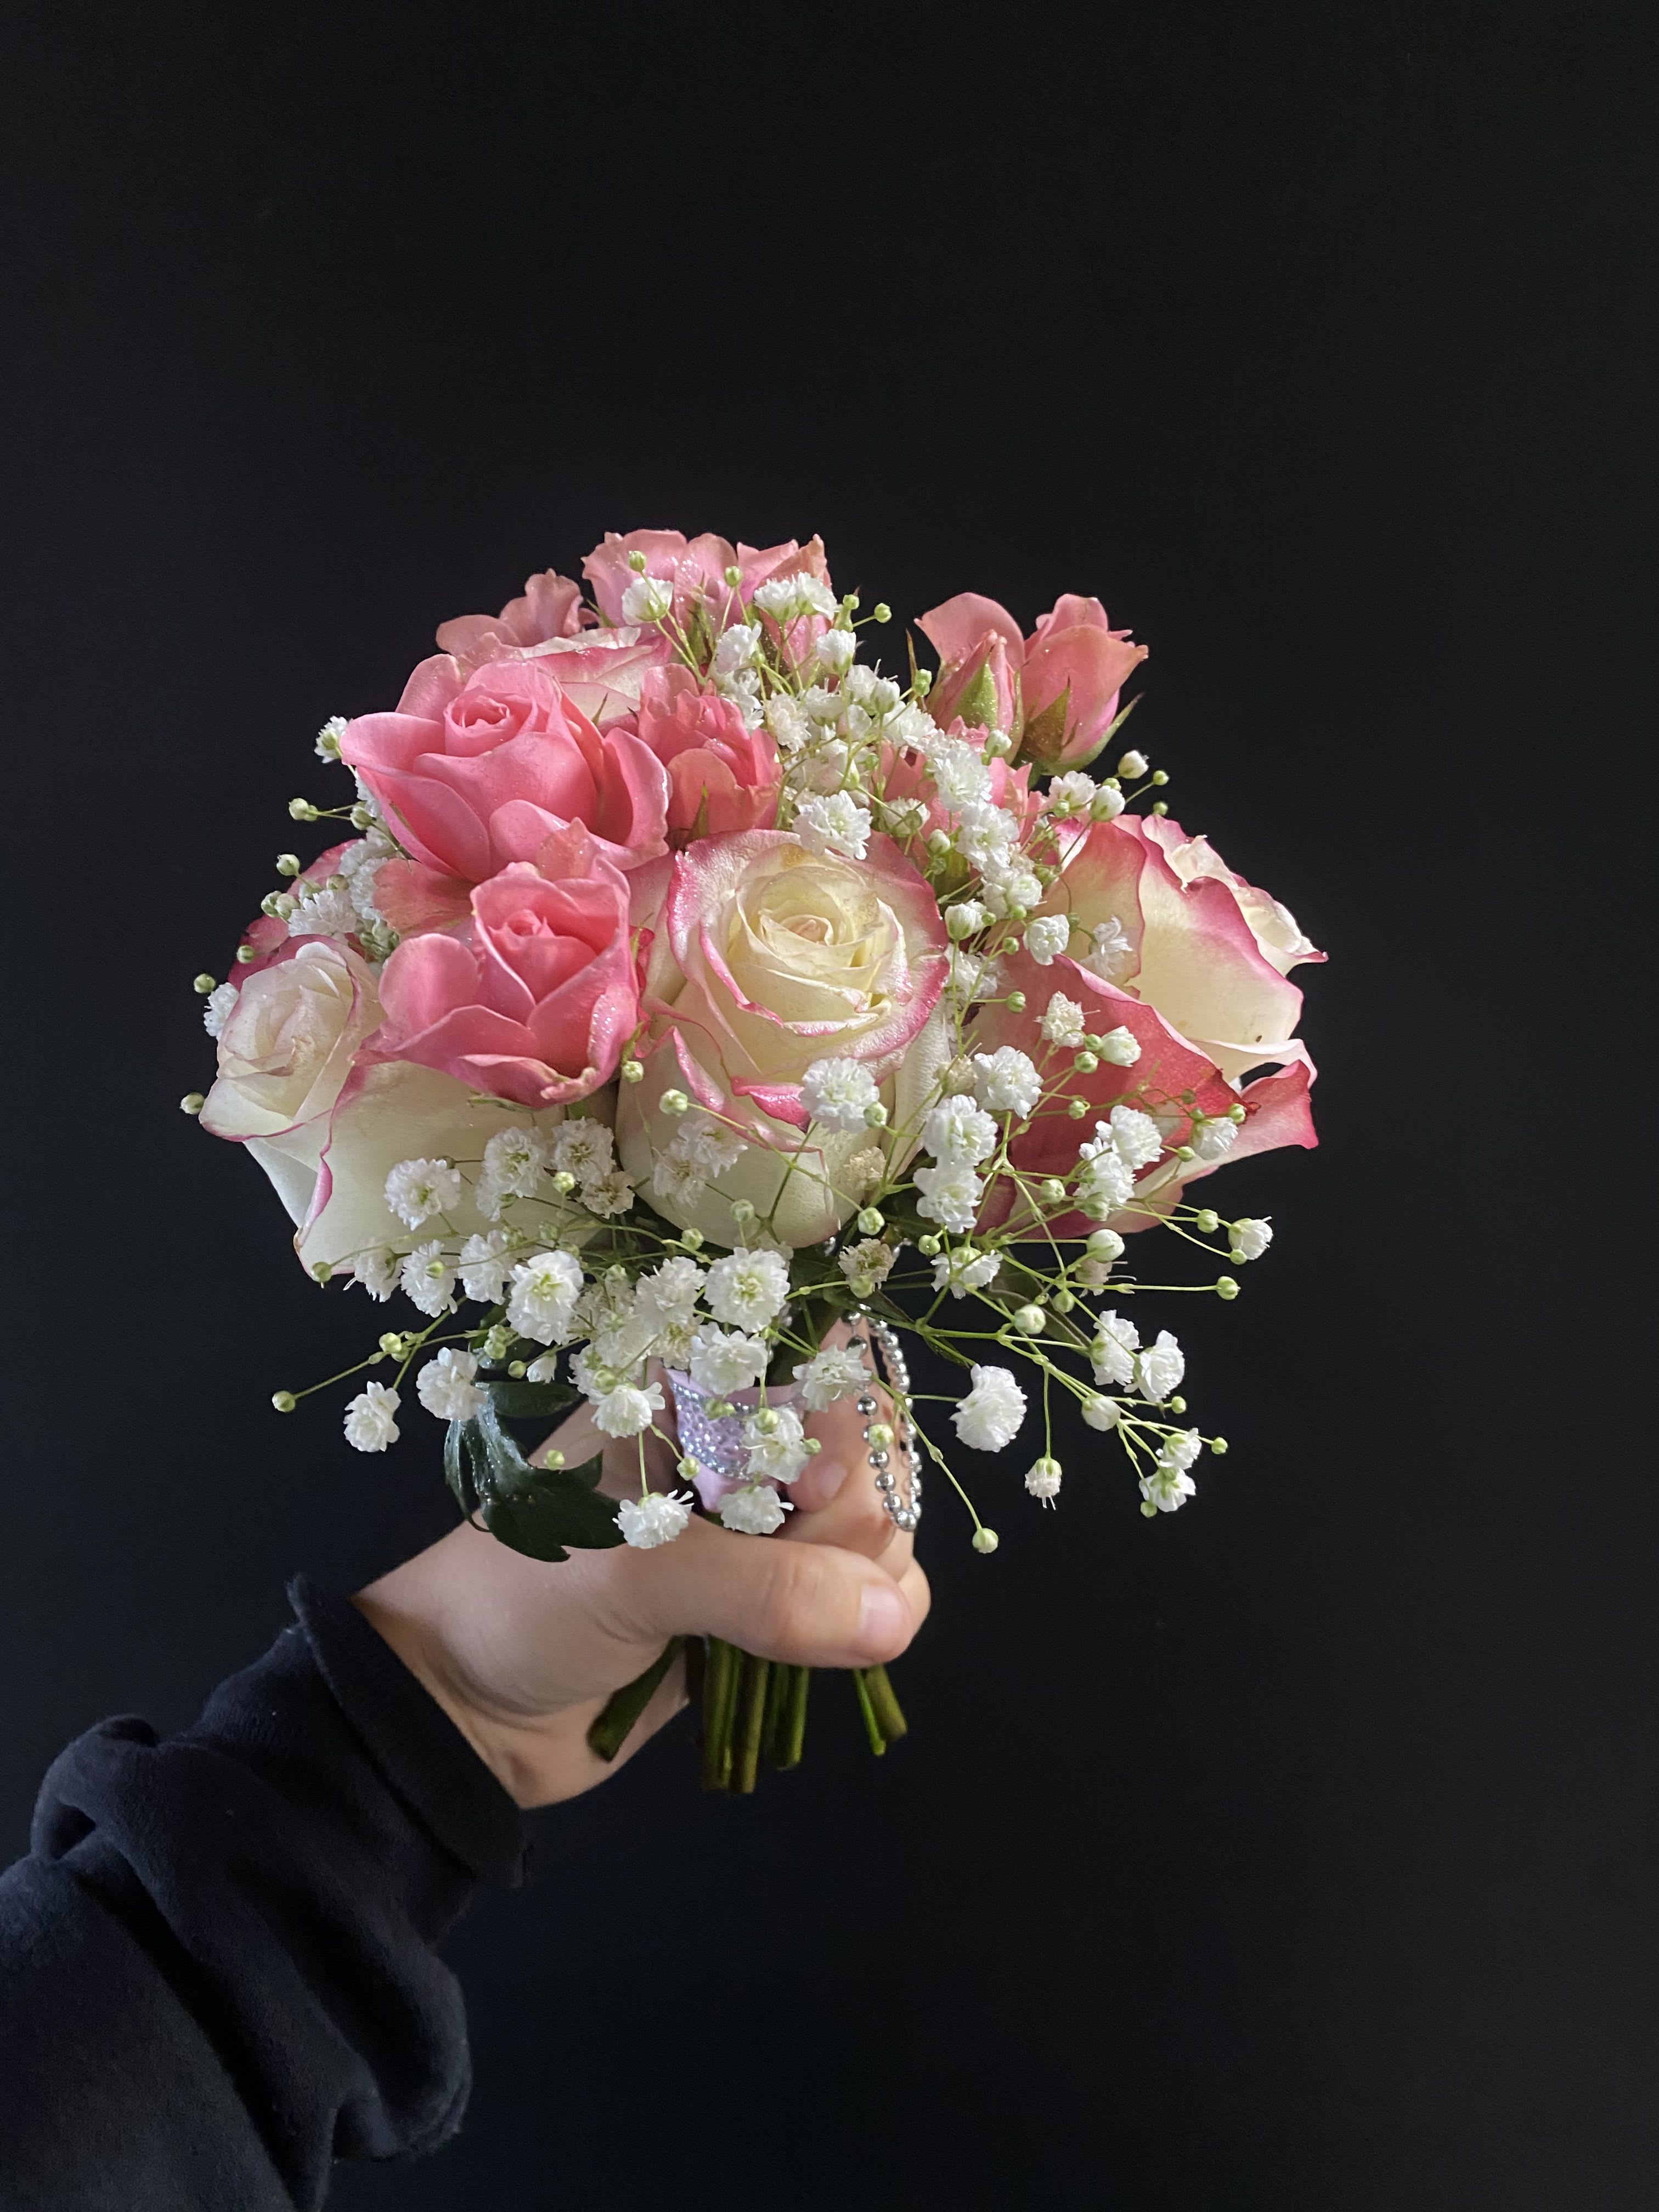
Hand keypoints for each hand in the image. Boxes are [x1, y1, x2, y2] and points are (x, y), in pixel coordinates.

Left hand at [355, 1350, 927, 1808]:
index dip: (837, 1432)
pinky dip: (872, 1625)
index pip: (823, 1372)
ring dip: (863, 1582)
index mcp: (692, 1397)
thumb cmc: (525, 1603)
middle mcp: (738, 1450)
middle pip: (865, 1455)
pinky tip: (837, 1648)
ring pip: (876, 1530)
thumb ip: (766, 1591)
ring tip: (786, 1627)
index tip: (803, 1496)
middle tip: (776, 1575)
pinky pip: (869, 1599)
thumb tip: (887, 1619)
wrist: (463, 1712)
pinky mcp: (776, 1607)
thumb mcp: (637, 1577)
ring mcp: (762, 1530)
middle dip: (844, 1526)